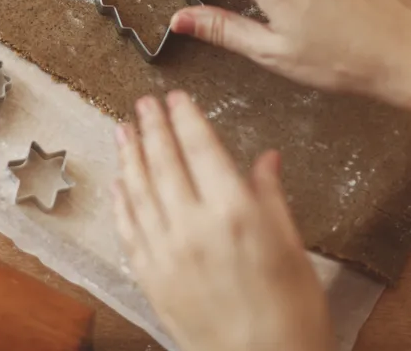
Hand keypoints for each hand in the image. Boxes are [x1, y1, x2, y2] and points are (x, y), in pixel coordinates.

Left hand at [115, 92, 332, 350]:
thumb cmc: (291, 314)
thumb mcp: (292, 247)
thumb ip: (272, 198)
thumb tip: (267, 159)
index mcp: (234, 212)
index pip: (200, 148)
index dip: (184, 118)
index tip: (174, 97)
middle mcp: (193, 226)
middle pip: (163, 162)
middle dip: (151, 127)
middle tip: (142, 104)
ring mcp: (165, 252)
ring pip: (138, 190)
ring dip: (129, 156)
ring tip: (122, 130)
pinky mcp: (150, 277)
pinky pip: (128, 229)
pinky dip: (121, 201)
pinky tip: (118, 183)